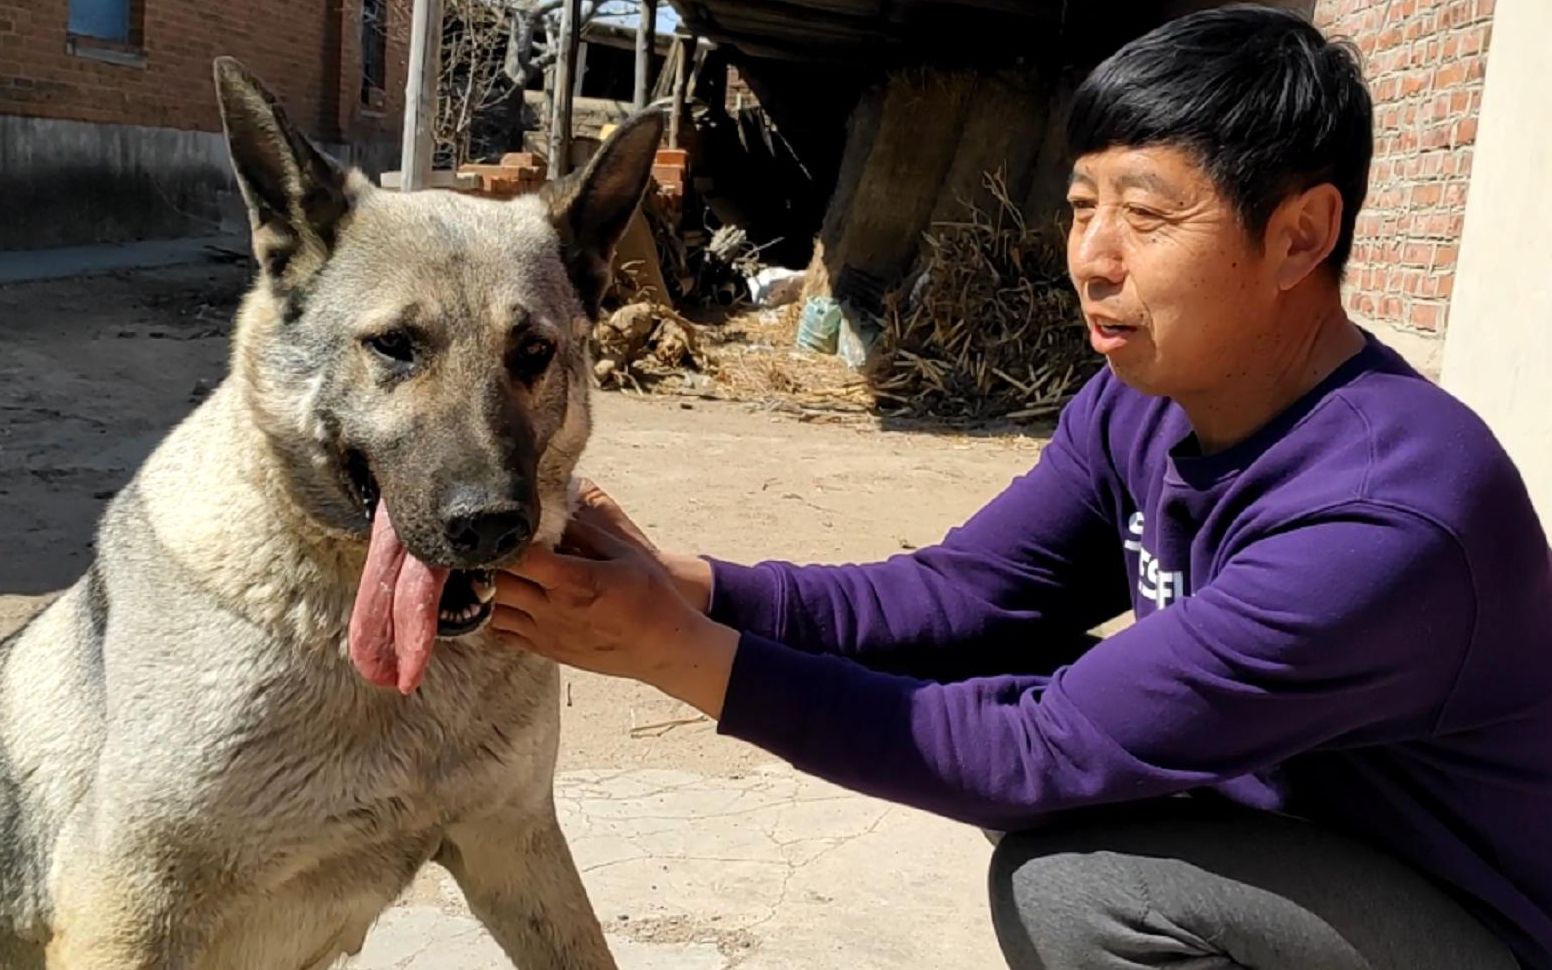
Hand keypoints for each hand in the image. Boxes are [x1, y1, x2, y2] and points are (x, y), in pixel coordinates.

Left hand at [491, 489, 736, 717]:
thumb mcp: (626, 553)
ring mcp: (548, 633)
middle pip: (496, 586)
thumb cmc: (650, 595)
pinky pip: (503, 635)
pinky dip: (495, 617)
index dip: (504, 543)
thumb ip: (587, 531)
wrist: (662, 646)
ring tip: (493, 574)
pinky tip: (504, 600)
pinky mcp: (547, 650)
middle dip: (488, 565)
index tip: (503, 529)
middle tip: (489, 548)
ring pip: (493, 613)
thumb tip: (557, 509)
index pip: (518, 559)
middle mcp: (554, 610)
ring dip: (487, 592)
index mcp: (573, 581)